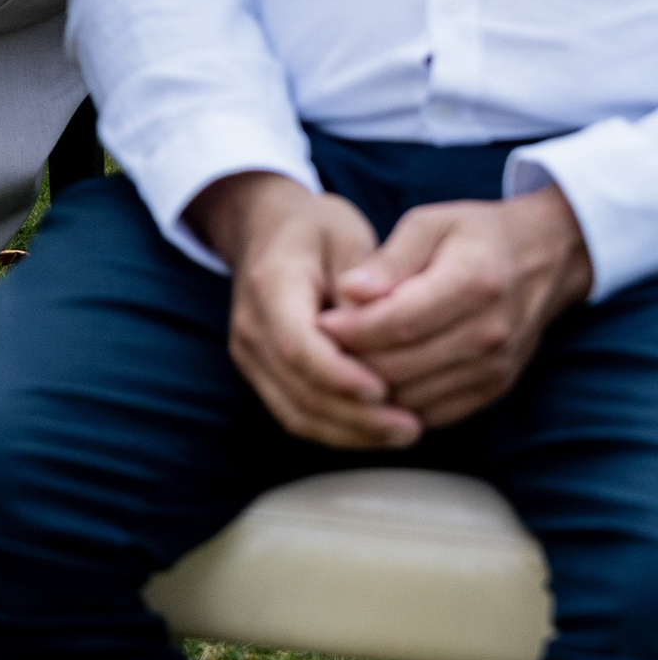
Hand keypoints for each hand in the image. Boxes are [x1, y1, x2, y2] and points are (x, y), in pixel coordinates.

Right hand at [189, 172, 419, 448]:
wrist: (267, 226)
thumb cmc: (316, 228)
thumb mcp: (347, 237)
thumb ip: (361, 285)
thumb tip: (378, 334)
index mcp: (269, 283)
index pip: (297, 344)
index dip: (340, 375)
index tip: (384, 391)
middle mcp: (250, 326)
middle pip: (298, 389)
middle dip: (355, 416)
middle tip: (410, 426)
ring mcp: (249, 354)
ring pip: (296, 413)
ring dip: (350, 432)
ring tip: (403, 433)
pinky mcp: (261, 373)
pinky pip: (296, 414)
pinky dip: (337, 430)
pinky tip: (378, 431)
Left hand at [317, 188, 590, 430]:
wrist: (545, 260)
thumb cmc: (476, 234)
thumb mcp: (430, 224)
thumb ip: (389, 260)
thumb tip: (348, 291)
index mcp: (474, 282)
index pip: (400, 321)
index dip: (353, 328)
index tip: (321, 322)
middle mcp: (490, 333)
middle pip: (403, 365)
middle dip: (353, 359)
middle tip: (321, 346)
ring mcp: (495, 369)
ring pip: (414, 397)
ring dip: (371, 387)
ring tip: (342, 362)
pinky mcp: (494, 390)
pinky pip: (434, 414)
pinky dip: (398, 404)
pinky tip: (375, 380)